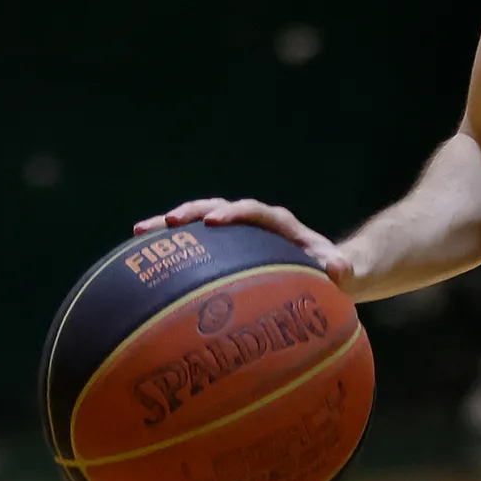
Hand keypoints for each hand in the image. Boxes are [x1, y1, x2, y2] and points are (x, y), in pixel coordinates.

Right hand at [132, 198, 352, 287]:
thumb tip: (336, 269)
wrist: (325, 272)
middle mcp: (255, 224)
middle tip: (166, 222)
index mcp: (280, 225)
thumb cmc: (332, 273)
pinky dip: (172, 248)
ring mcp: (237, 235)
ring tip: (139, 232)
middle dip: (192, 211)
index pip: (255, 211)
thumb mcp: (340, 271)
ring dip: (171, 225)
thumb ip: (340, 269)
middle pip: (219, 208)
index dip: (234, 212)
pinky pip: (196, 245)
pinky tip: (142, 261)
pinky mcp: (225, 251)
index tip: (214, 221)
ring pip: (200, 223)